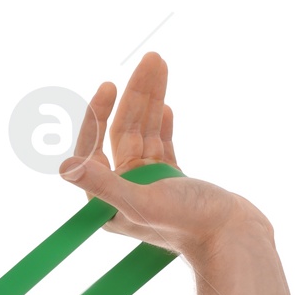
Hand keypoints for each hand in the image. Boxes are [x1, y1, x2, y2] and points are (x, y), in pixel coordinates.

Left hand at [57, 52, 267, 265]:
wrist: (229, 235)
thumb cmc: (186, 223)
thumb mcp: (139, 201)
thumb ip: (103, 184)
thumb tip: (65, 168)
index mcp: (107, 201)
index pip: (93, 150)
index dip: (98, 117)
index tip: (109, 86)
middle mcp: (124, 192)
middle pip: (123, 133)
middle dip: (135, 94)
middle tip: (150, 58)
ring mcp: (149, 184)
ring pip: (146, 131)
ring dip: (152, 99)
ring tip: (159, 62)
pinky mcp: (173, 180)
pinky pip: (162, 143)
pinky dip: (163, 123)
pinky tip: (166, 105)